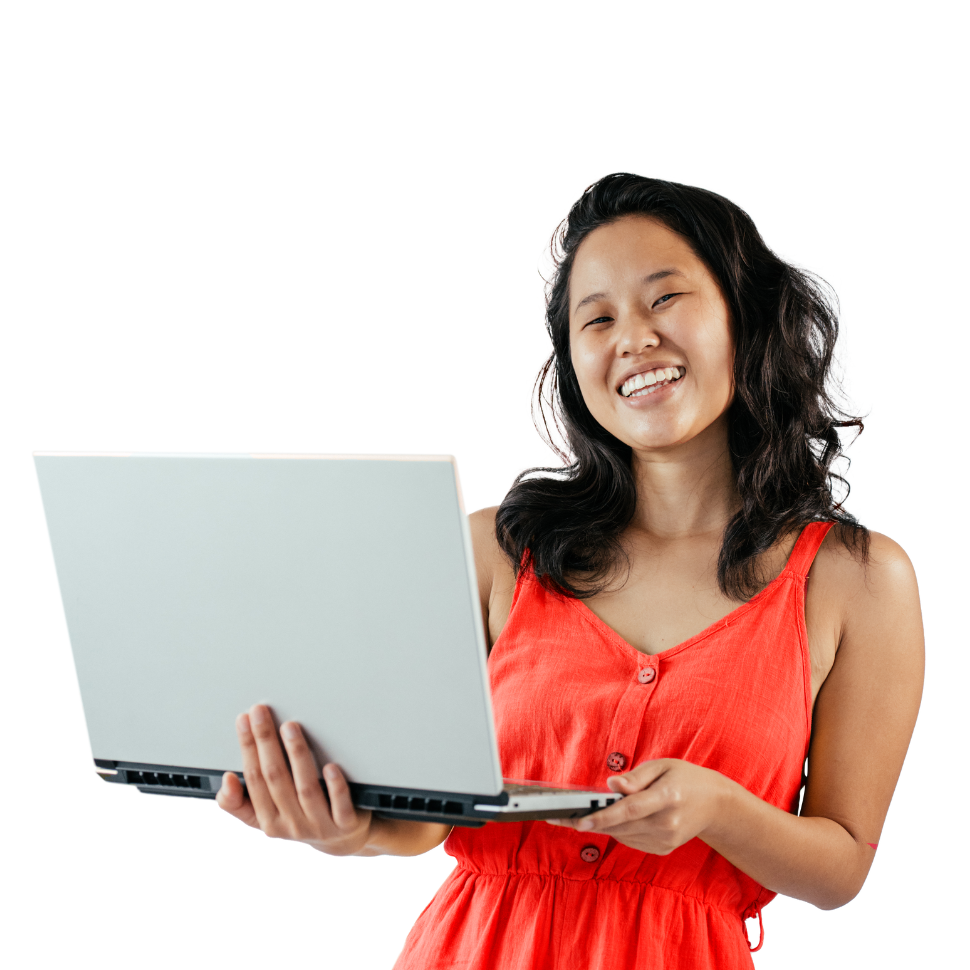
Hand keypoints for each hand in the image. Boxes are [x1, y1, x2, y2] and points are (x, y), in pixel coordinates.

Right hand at [214, 703, 373, 857]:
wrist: (341, 839)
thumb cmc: (301, 817)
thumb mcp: (266, 816)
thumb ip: (240, 801)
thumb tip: (227, 780)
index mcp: (268, 821)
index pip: (253, 779)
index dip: (247, 747)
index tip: (244, 720)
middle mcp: (292, 824)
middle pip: (275, 778)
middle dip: (265, 741)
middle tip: (261, 712)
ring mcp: (319, 824)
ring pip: (305, 788)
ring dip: (297, 755)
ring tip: (291, 727)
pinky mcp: (344, 823)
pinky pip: (339, 804)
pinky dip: (334, 785)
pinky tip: (330, 765)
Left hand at [546, 759, 728, 854]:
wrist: (715, 804)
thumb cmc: (685, 778)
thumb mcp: (662, 765)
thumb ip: (635, 777)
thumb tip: (611, 786)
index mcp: (667, 797)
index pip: (629, 810)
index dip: (602, 816)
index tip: (579, 821)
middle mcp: (667, 823)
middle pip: (620, 825)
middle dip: (589, 821)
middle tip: (560, 816)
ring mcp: (666, 840)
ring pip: (621, 835)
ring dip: (603, 824)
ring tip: (587, 811)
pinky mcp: (662, 849)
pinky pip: (630, 840)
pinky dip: (618, 829)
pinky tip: (617, 817)